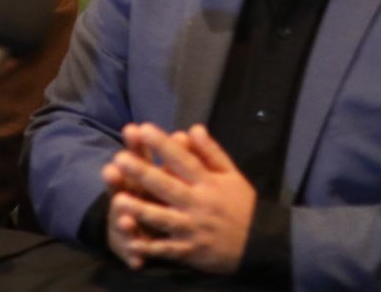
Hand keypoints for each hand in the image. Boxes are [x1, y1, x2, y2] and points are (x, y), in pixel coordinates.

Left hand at [99, 123, 254, 274]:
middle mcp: (199, 204)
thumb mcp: (232, 175)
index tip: (143, 128)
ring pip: (164, 219)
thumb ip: (211, 152)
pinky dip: (149, 248)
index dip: (163, 145)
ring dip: (141, 210)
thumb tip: (194, 128)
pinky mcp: (191, 251)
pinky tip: (130, 243)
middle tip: (120, 159)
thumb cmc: (242, 205)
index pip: (184, 160)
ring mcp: (193, 229)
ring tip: (118, 200)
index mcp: (208, 183)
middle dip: (144, 173)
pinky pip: (167, 250)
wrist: (261, 244)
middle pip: (168, 186)